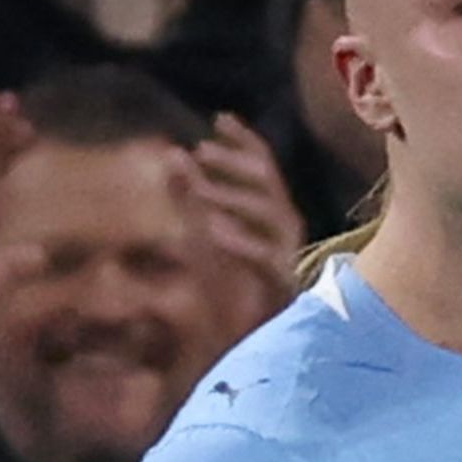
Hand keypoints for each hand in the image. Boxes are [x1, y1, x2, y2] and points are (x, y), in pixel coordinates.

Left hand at [189, 112, 306, 336]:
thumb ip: (192, 197)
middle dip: (235, 163)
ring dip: (232, 196)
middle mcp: (285, 227)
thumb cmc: (229, 289)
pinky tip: (212, 231)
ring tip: (198, 190)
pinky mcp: (283, 283)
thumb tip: (173, 153)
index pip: (264, 165)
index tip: (220, 118)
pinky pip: (263, 256)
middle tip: (200, 151)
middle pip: (268, 180)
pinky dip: (239, 240)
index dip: (244, 140)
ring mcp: (288, 253)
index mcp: (271, 212)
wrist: (249, 343)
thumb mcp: (203, 235)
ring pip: (269, 212)